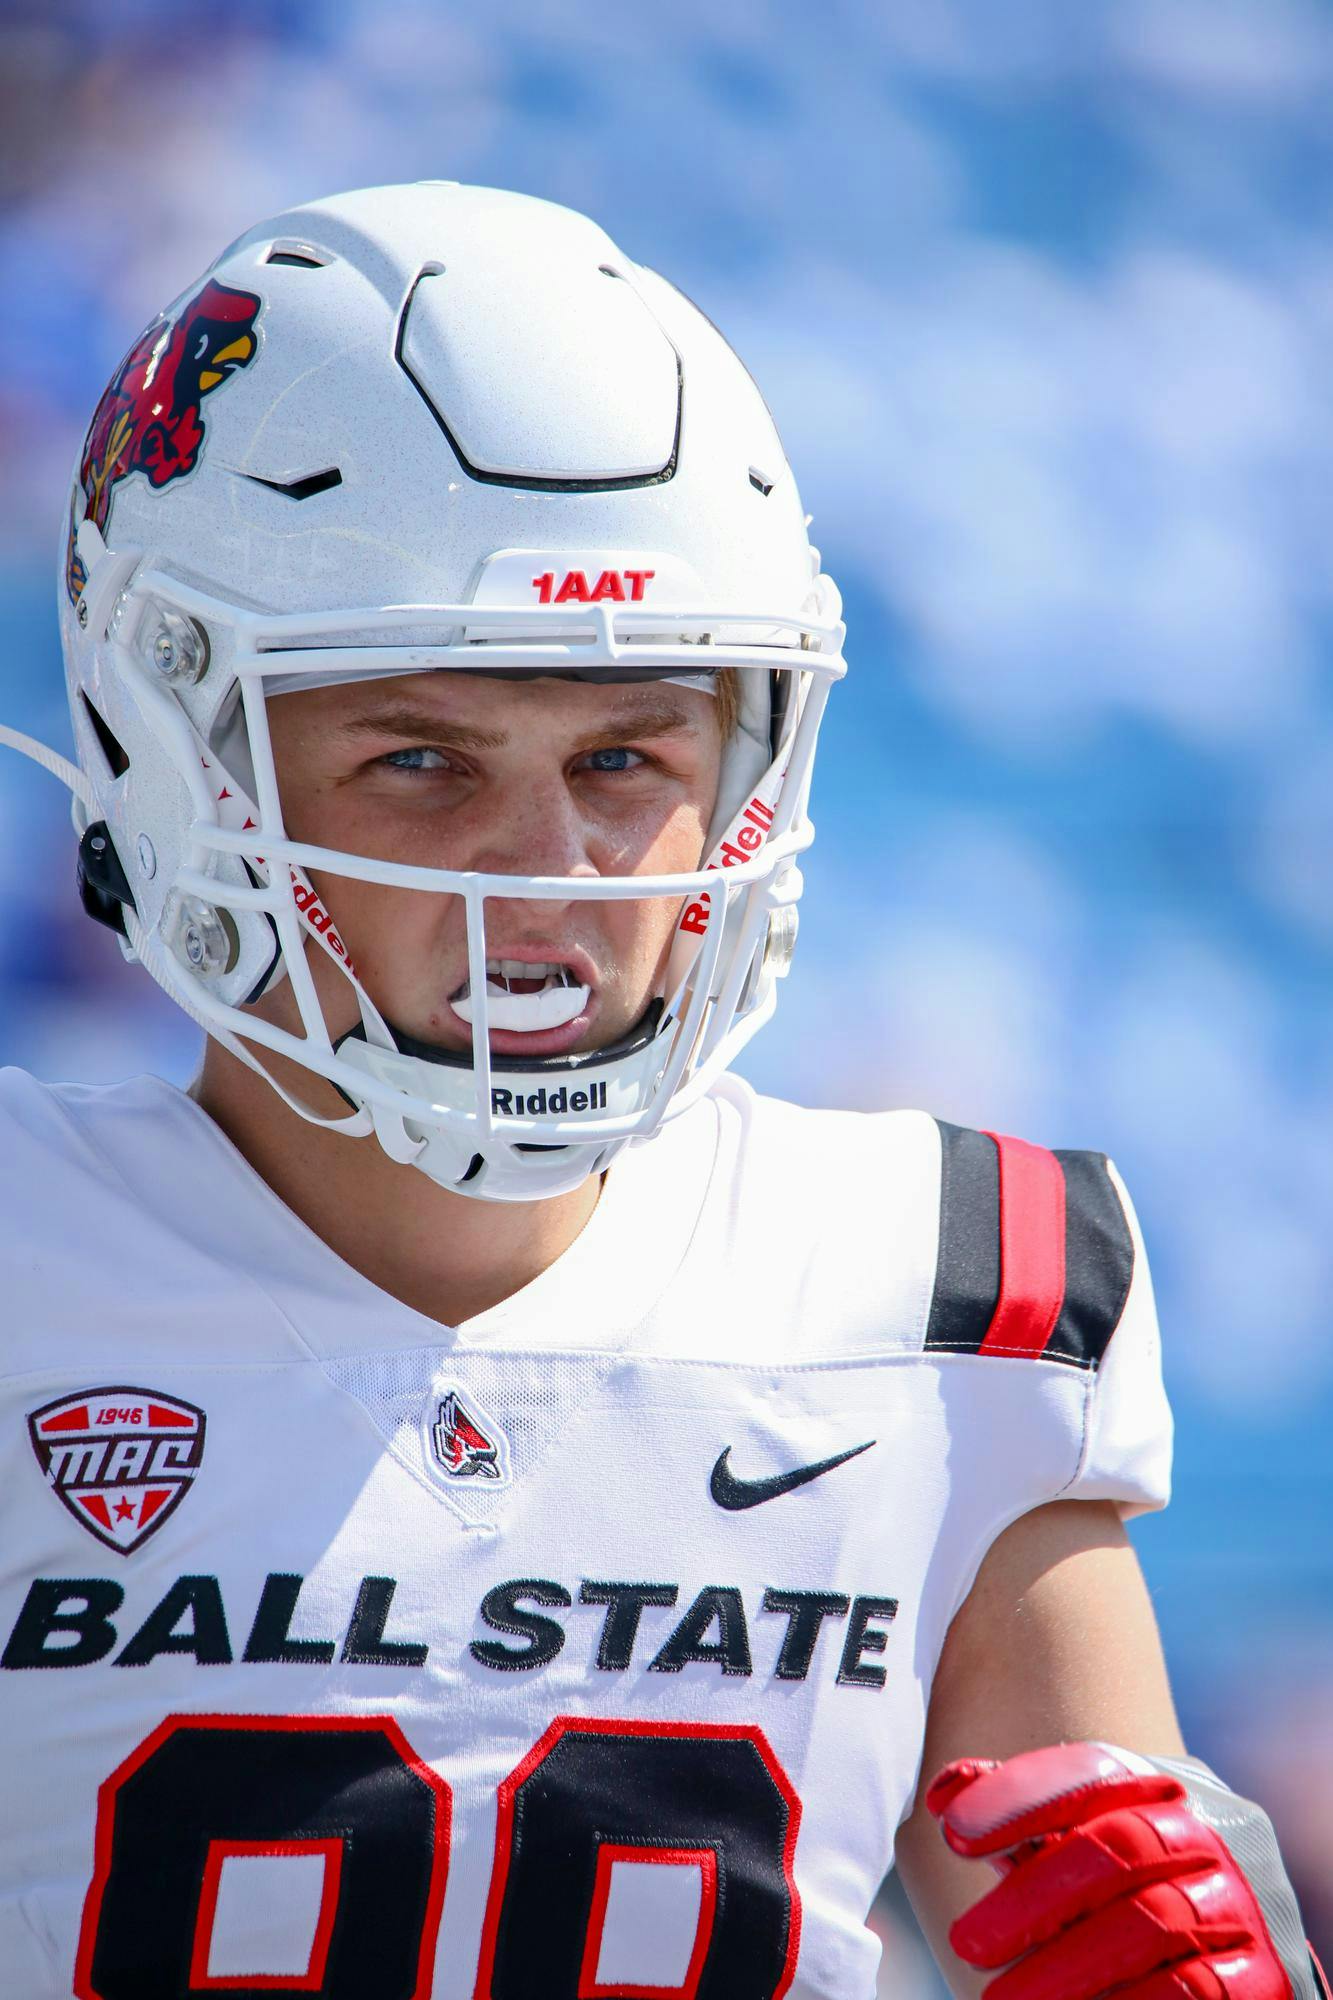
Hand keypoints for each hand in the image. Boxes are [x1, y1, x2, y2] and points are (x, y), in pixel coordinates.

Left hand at [926, 1741, 1294, 1999]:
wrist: (1229, 1946)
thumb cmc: (1128, 1891)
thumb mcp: (1075, 1847)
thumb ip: (1021, 1820)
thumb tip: (944, 1795)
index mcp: (1157, 1790)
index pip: (1092, 1771)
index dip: (1020, 1795)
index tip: (952, 1831)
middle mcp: (1207, 1833)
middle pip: (1118, 1846)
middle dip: (1035, 1895)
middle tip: (966, 1943)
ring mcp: (1238, 1902)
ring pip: (1153, 1921)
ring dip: (1069, 1966)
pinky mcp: (1262, 1974)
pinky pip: (1198, 1989)